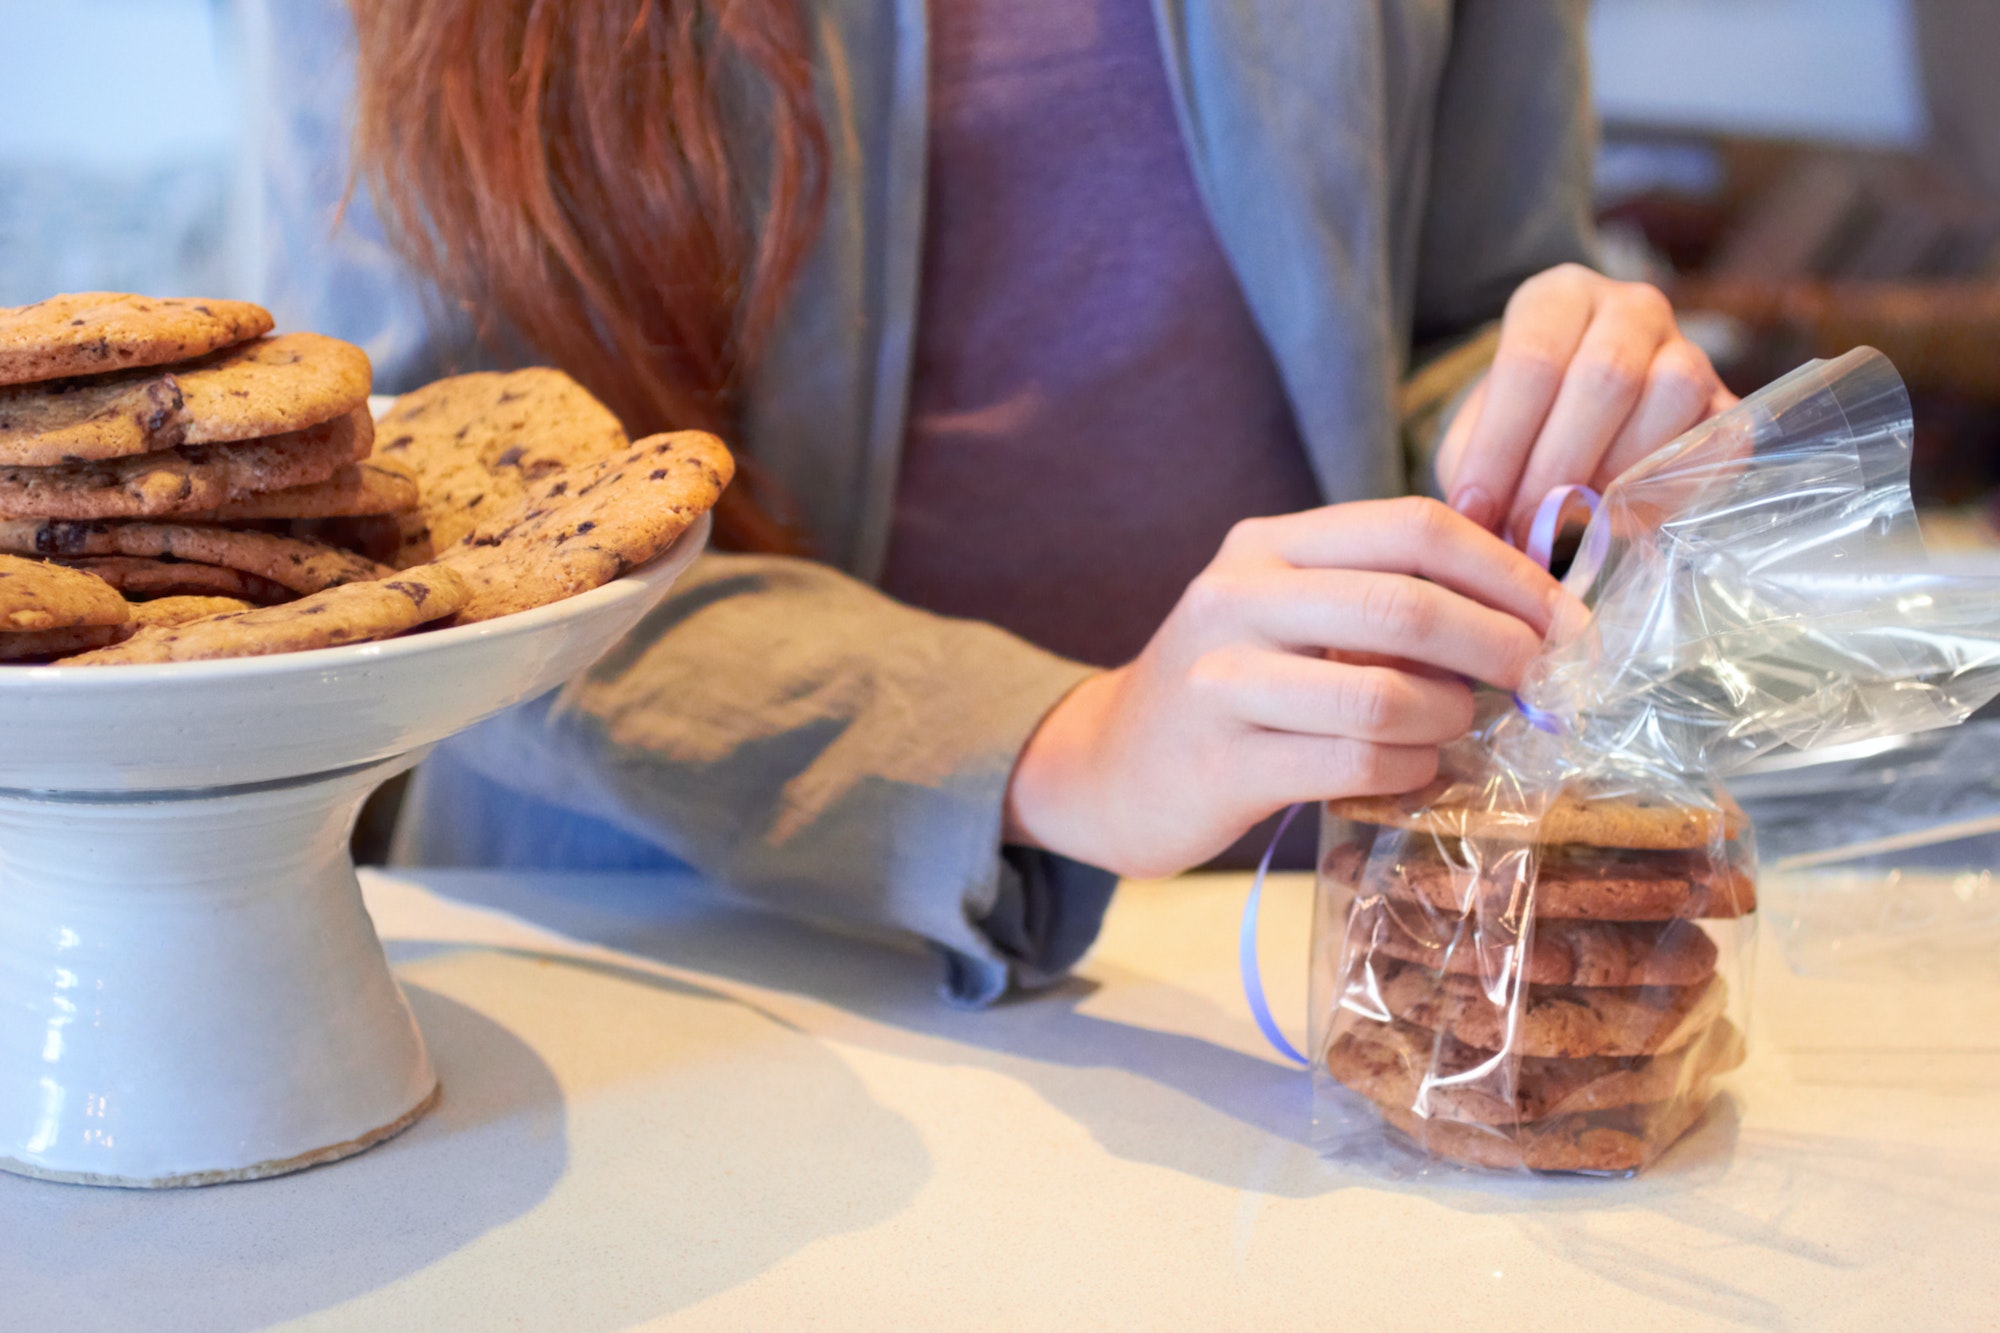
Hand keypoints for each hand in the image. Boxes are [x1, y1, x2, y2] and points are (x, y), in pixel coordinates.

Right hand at [1002, 498, 1562, 877]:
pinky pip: (1356, 764)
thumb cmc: (1230, 689)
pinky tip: (1411, 770)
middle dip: (1502, 644)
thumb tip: (1528, 602)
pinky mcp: (1222, 764)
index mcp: (1266, 545)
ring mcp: (1221, 682)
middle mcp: (1236, 599)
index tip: (1567, 618)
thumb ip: (1378, 591)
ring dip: (1451, 718)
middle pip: (1407, 605)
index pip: (1413, 527)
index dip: (1508, 571)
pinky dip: (1410, 771)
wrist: (1109, 766)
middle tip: (1546, 679)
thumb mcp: (1286, 613)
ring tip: (1456, 729)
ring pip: (1387, 695)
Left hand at [1436, 264, 1735, 541]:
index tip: (1476, 510)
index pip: (1532, 361)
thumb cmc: (1519, 427)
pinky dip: (1676, 483)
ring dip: (1620, 469)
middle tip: (1524, 527)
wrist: (1576, 427)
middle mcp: (1630, 308)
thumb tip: (1483, 524)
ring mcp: (1689, 347)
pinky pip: (1721, 435)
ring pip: (1673, 390)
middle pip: (1606, 376)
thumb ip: (1477, 467)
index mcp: (1558, 299)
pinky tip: (1628, 512)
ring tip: (1576, 514)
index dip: (1501, 445)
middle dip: (1557, 466)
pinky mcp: (1727, 402)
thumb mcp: (1479, 433)